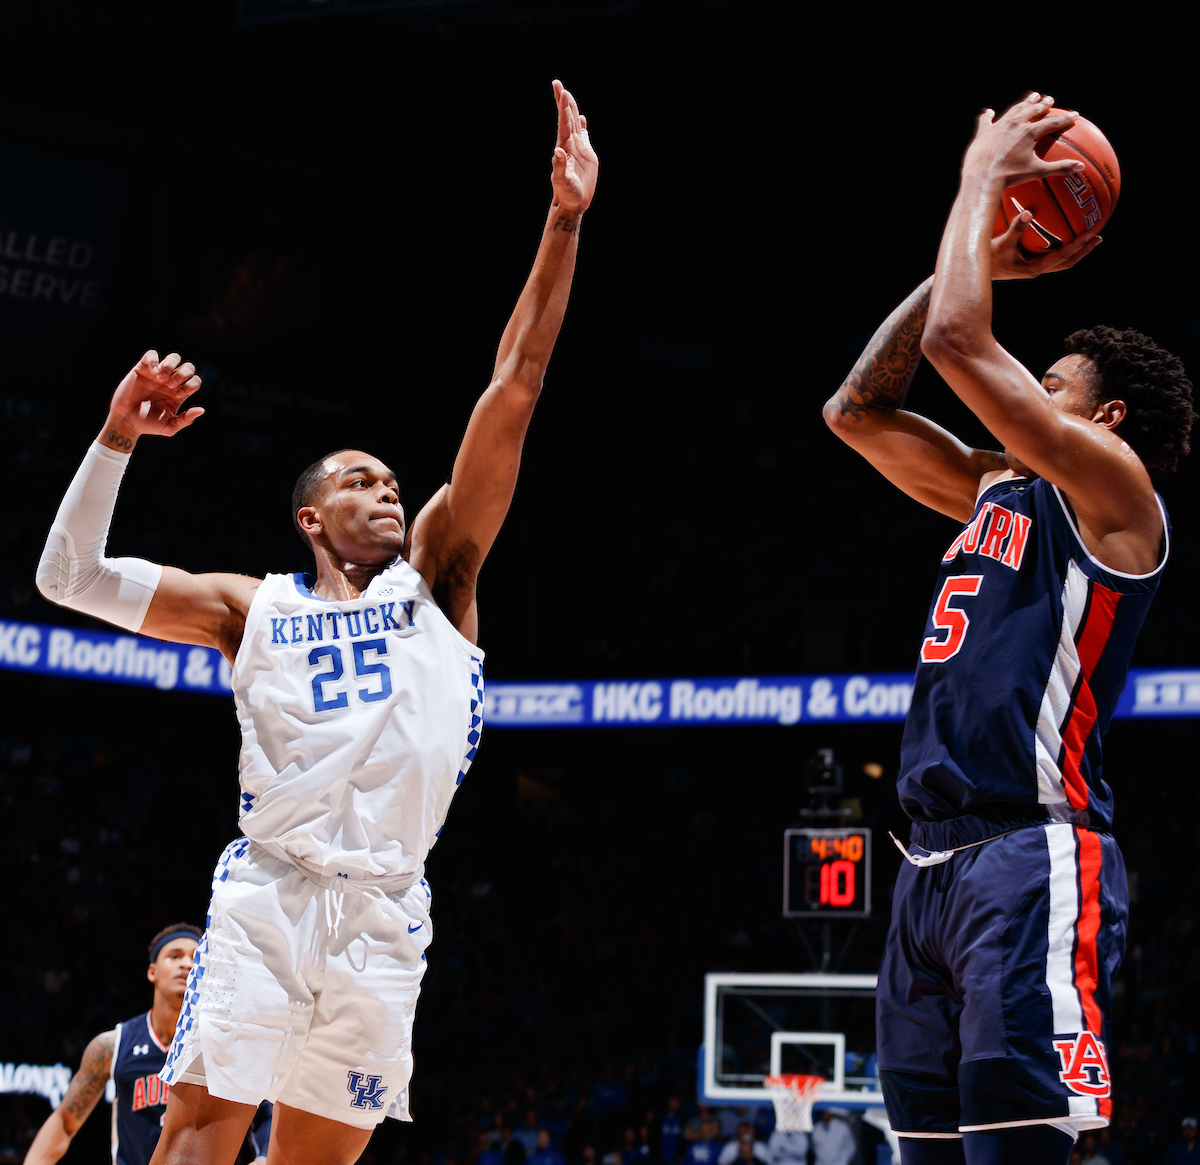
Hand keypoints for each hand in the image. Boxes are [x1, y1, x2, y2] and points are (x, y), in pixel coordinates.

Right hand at [104, 350, 203, 446]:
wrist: (126, 421)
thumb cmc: (148, 425)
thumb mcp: (169, 427)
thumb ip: (185, 420)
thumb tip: (202, 410)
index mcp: (180, 393)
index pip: (195, 381)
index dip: (190, 385)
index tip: (178, 395)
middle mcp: (171, 381)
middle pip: (189, 367)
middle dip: (183, 374)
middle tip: (170, 386)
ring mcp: (157, 374)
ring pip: (174, 357)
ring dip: (170, 365)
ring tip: (160, 378)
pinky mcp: (142, 368)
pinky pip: (152, 354)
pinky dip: (154, 359)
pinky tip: (152, 372)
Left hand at [550, 79, 597, 211]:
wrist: (573, 202)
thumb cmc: (566, 193)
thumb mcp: (561, 181)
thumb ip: (558, 166)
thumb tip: (557, 152)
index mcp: (564, 147)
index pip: (563, 122)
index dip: (562, 107)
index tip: (561, 91)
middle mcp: (570, 144)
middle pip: (567, 118)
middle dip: (563, 101)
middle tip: (558, 84)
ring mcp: (578, 148)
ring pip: (575, 124)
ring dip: (572, 109)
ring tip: (567, 94)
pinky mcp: (587, 155)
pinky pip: (584, 136)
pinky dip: (583, 126)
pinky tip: (582, 118)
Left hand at [964, 92, 1082, 187]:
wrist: (982, 177)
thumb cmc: (1010, 176)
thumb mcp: (1037, 172)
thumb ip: (1059, 168)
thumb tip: (1081, 167)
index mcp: (1030, 132)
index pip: (1053, 122)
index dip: (1065, 119)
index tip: (1075, 115)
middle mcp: (1016, 124)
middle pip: (1033, 110)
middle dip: (1043, 104)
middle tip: (1050, 99)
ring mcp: (998, 126)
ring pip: (1014, 110)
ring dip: (1024, 103)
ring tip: (1032, 96)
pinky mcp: (983, 132)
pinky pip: (985, 120)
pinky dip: (988, 116)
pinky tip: (989, 112)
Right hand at [991, 209, 1101, 278]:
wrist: (973, 272)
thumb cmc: (986, 260)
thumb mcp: (1000, 244)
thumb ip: (1016, 229)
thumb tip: (1030, 212)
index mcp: (1034, 268)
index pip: (1061, 258)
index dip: (1077, 247)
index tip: (1091, 236)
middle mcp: (1036, 268)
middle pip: (1066, 262)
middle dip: (1083, 250)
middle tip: (1098, 238)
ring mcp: (1032, 265)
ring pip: (1059, 258)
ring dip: (1074, 248)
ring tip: (1087, 235)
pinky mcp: (1027, 260)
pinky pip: (1047, 250)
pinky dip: (1057, 241)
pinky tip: (1059, 228)